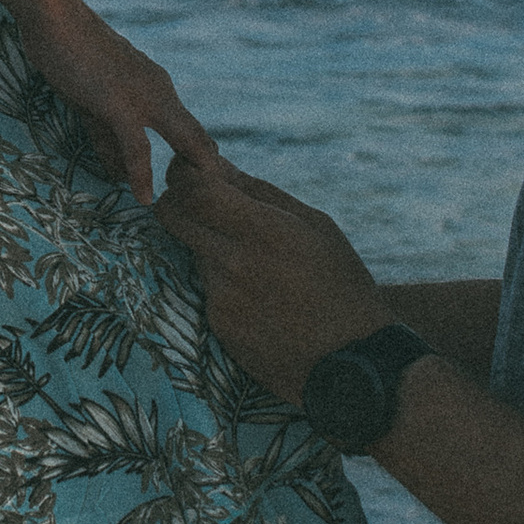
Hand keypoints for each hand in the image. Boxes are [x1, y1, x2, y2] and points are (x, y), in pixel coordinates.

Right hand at [13, 0, 217, 205]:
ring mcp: (142, 97)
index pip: (187, 129)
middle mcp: (159, 91)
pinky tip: (142, 197)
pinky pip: (137, 147)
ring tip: (185, 210)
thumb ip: (108, 135)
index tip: (196, 192)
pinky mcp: (119, 103)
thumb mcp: (93, 99)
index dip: (196, 161)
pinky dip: (141, 175)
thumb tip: (119, 172)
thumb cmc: (69, 51)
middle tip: (204, 206)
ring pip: (180, 140)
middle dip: (203, 172)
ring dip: (184, 177)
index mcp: (157, 87)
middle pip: (195, 138)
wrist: (54, 17)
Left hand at [154, 160, 383, 401]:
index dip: (183, 173)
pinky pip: (206, 287)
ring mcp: (221, 297)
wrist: (351, 360)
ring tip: (254, 260)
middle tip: (197, 200)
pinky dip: (222, 281)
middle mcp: (234, 263)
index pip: (193, 189)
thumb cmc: (341, 283)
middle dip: (176, 200)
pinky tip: (259, 295)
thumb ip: (260, 192)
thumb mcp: (315, 226)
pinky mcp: (217, 325)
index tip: (189, 168)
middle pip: (172, 216)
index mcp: (264, 231)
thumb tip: (215, 163)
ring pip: (191, 251)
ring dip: (208, 244)